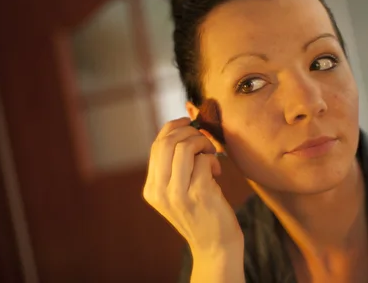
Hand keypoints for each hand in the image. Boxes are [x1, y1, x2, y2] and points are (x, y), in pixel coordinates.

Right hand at [143, 117, 242, 255]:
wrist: (215, 245)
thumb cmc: (201, 211)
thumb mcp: (178, 190)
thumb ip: (174, 164)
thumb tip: (182, 125)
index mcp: (151, 188)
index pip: (157, 145)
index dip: (174, 127)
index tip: (189, 122)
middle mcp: (159, 191)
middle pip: (167, 142)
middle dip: (189, 132)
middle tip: (204, 139)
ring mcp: (178, 193)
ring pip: (184, 147)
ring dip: (202, 143)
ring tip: (211, 154)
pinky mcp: (199, 193)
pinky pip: (204, 159)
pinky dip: (213, 159)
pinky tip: (216, 171)